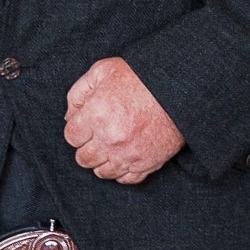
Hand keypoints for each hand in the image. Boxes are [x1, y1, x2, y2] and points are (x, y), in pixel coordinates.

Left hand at [64, 56, 184, 184]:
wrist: (179, 87)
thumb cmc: (141, 76)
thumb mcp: (103, 70)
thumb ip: (79, 92)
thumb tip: (70, 115)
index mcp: (96, 115)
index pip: (71, 137)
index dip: (78, 130)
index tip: (87, 124)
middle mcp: (109, 139)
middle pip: (83, 158)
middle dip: (87, 147)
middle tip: (98, 136)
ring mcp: (129, 154)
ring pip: (102, 172)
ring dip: (103, 161)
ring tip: (111, 147)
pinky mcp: (147, 163)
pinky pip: (126, 179)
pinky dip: (123, 170)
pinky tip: (125, 156)